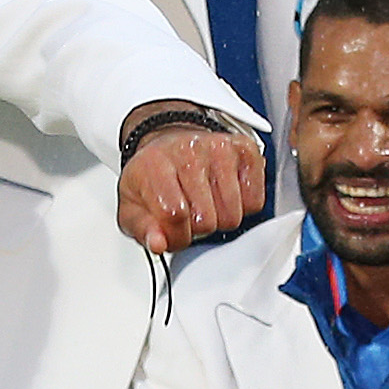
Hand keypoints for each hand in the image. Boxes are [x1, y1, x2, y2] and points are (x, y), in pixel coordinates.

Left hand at [115, 115, 264, 252]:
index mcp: (155, 163)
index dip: (177, 235)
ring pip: (233, 214)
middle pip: (207, 220)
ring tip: (207, 205)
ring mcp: (220, 149)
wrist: (171, 144)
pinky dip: (243, 207)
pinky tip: (226, 195)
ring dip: (221, 219)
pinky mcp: (246, 151)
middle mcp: (189, 151)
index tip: (174, 231)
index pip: (174, 215)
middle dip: (199, 228)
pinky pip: (255, 201)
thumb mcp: (133, 206)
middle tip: (191, 215)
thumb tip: (158, 244)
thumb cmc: (154, 176)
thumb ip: (142, 230)